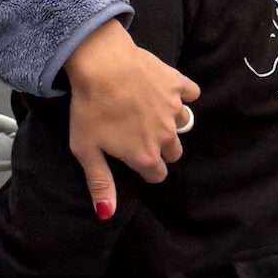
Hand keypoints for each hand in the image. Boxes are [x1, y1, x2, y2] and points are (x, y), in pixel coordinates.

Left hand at [64, 18, 198, 217]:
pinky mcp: (178, 84)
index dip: (145, 168)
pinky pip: (191, 94)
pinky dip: (184, 94)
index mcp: (145, 156)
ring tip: (151, 112)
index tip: (132, 157)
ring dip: (171, 122)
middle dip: (160, 148)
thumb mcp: (87, 150)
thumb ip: (100, 183)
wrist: (101, 62)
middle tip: (139, 133)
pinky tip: (167, 91)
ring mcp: (174, 109)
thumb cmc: (90, 107)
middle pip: (173, 152)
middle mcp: (165, 136)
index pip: (157, 175)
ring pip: (184, 124)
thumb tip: (106, 214)